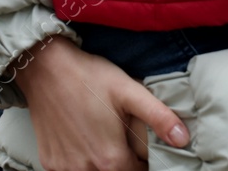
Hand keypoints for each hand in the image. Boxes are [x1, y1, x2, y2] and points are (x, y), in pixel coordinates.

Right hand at [13, 35, 188, 170]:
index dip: (142, 161)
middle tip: (117, 135)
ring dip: (99, 162)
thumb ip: (158, 116)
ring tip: (98, 135)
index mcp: (110, 159)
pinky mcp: (49, 162)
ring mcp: (64, 168)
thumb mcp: (128, 90)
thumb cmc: (87, 76)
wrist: (44, 67)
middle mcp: (86, 170)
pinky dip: (78, 161)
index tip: (137, 144)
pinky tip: (80, 138)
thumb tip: (182, 138)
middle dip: (121, 161)